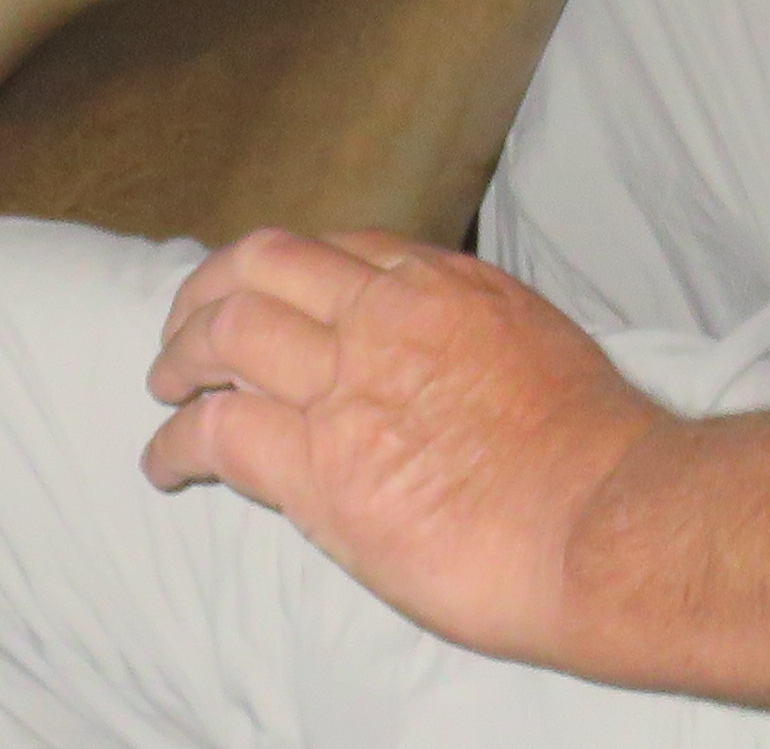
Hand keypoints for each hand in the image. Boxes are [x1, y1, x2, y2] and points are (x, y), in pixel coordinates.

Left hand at [143, 227, 667, 672]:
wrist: (607, 521)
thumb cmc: (596, 456)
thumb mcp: (538, 347)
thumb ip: (475, 338)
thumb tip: (448, 364)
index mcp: (446, 283)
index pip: (340, 248)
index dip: (287, 269)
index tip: (267, 291)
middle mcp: (388, 314)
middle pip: (264, 265)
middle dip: (210, 289)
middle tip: (186, 325)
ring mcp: (348, 385)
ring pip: (226, 332)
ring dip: (180, 356)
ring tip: (165, 385)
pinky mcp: (319, 467)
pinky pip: (216, 433)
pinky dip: (175, 445)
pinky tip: (163, 464)